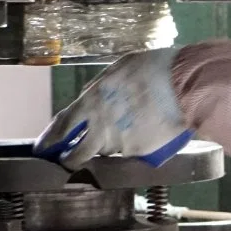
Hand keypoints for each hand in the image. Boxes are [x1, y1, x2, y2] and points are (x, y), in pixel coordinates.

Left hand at [33, 49, 191, 171]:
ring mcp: (120, 142)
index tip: (43, 149)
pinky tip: (146, 135)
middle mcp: (101, 126)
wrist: (187, 84)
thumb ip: (101, 86)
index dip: (50, 139)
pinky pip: (132, 153)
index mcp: (91, 101)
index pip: (62, 126)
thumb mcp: (120, 69)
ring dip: (110, 147)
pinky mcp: (140, 153)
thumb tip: (91, 94)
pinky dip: (135, 148)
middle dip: (71, 159)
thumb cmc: (155, 69)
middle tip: (70, 161)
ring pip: (108, 151)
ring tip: (126, 135)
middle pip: (78, 153)